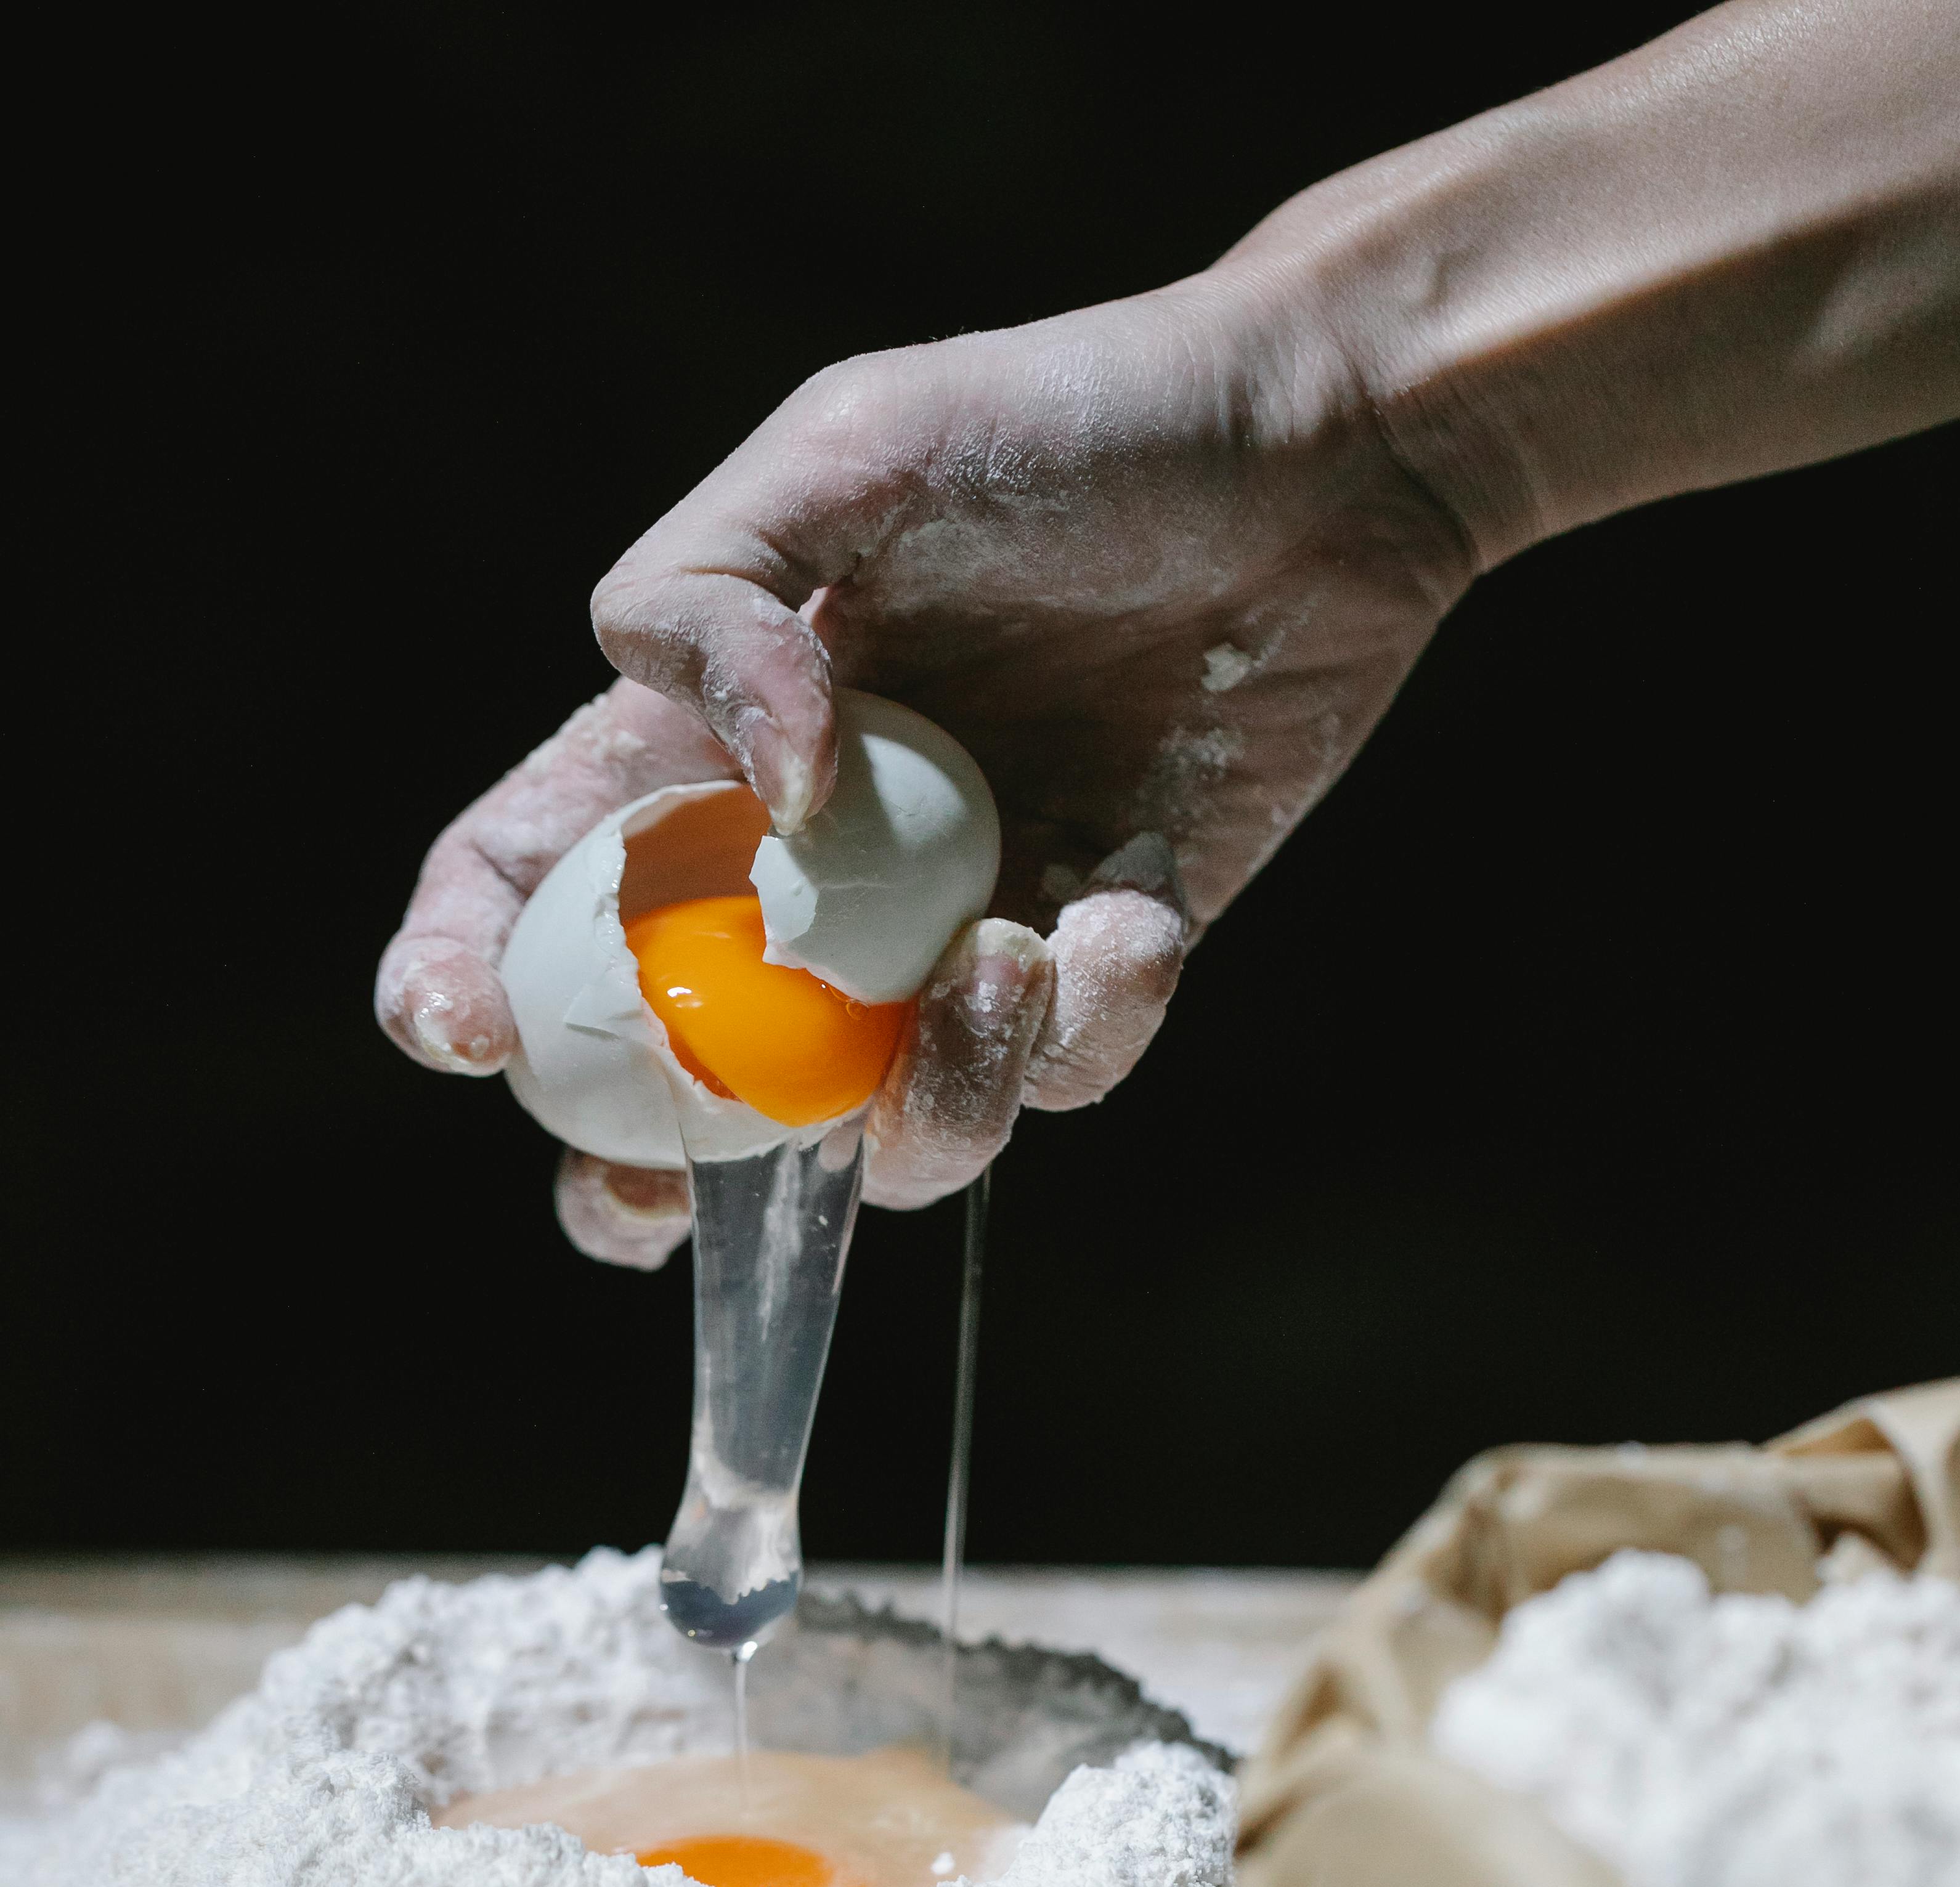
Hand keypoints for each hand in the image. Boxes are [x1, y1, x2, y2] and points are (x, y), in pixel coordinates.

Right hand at [377, 270, 1473, 1255]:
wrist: (1307, 463)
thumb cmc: (1054, 423)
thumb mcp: (839, 452)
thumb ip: (714, 600)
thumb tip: (759, 802)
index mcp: (695, 752)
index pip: (528, 887)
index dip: (460, 972)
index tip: (465, 1035)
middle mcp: (804, 879)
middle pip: (674, 1087)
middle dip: (638, 1182)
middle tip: (649, 1199)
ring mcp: (944, 943)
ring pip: (883, 1127)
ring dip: (927, 1104)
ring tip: (1008, 965)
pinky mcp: (1087, 967)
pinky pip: (1059, 1072)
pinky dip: (1091, 1016)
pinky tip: (1134, 901)